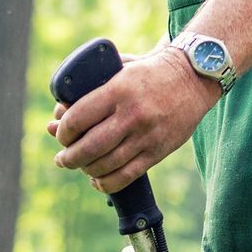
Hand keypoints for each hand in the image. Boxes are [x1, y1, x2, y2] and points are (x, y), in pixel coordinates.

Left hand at [46, 46, 219, 194]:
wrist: (193, 78)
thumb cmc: (149, 72)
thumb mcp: (120, 68)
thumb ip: (90, 87)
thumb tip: (58, 115)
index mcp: (119, 90)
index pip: (78, 118)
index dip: (63, 132)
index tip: (60, 135)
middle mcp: (132, 114)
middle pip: (89, 147)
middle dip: (69, 157)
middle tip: (62, 158)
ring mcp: (146, 135)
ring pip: (106, 165)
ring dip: (86, 170)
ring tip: (79, 166)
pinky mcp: (157, 151)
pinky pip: (126, 176)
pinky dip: (106, 183)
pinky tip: (97, 180)